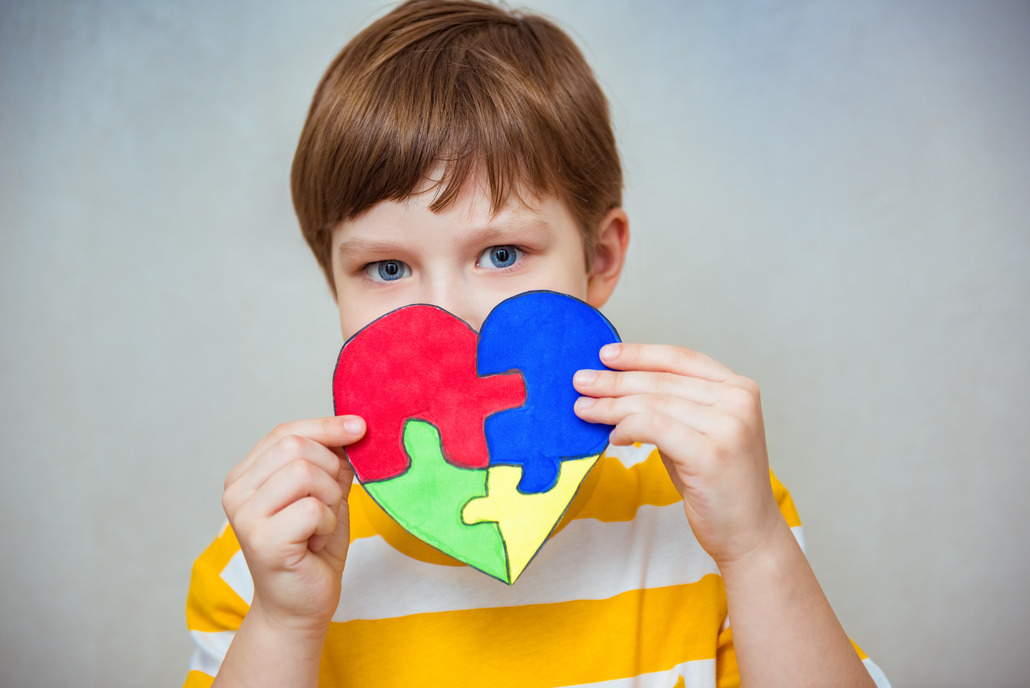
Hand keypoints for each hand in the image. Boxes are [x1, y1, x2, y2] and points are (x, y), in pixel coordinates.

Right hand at [221, 416, 365, 634]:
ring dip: (329, 500)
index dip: (326, 426)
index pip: (285, 432)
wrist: (301, 605)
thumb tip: (353, 427)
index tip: (360, 427)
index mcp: (246, 475)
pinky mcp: (261, 540)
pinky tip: (315, 542)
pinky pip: (312, 509)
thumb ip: (331, 461)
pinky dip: (327, 524)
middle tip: (329, 504)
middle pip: (296, 448)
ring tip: (320, 525)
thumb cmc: (313, 548)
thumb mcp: (326, 494)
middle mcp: (236, 491)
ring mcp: (244, 516)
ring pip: (305, 474)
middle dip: (330, 470)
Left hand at [572, 342, 784, 567]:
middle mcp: (739, 401)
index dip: (639, 354)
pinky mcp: (712, 453)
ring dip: (612, 405)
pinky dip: (627, 428)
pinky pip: (655, 428)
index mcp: (739, 389)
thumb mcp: (699, 434)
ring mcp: (729, 426)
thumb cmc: (717, 485)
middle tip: (581, 382)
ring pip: (654, 403)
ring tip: (584, 409)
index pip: (680, 358)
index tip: (605, 355)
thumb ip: (672, 407)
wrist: (749, 535)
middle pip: (662, 380)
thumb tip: (617, 387)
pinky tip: (613, 436)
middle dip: (615, 380)